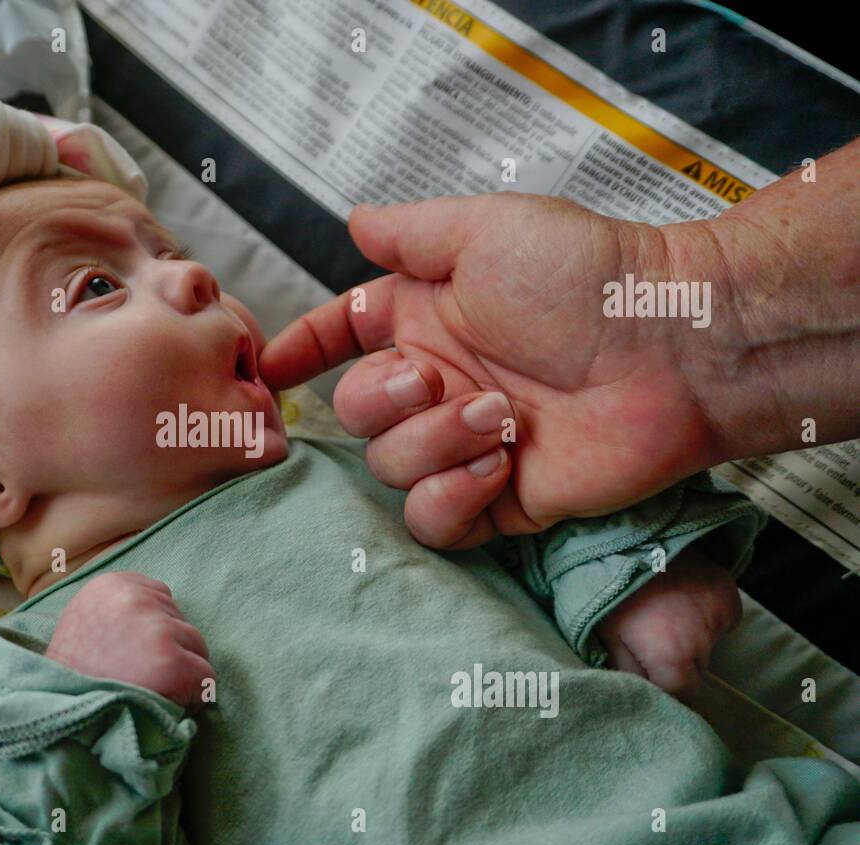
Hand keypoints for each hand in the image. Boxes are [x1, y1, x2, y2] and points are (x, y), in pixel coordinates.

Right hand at [47, 572, 214, 712]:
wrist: (62, 721)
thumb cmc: (72, 679)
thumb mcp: (82, 624)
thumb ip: (119, 610)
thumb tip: (163, 604)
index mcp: (108, 586)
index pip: (160, 594)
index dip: (152, 630)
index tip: (132, 652)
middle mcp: (134, 600)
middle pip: (180, 620)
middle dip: (168, 650)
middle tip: (136, 677)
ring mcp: (156, 631)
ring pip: (197, 647)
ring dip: (180, 672)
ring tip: (146, 691)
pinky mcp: (173, 664)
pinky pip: (206, 679)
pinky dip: (192, 697)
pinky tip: (162, 705)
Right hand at [261, 193, 729, 548]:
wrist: (674, 348)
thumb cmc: (587, 277)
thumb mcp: (488, 231)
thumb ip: (410, 233)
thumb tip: (355, 221)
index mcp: (427, 319)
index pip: (342, 337)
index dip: (301, 351)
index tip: (272, 366)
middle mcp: (438, 384)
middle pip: (354, 412)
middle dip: (381, 400)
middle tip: (439, 380)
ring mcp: (465, 444)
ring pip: (389, 468)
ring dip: (430, 444)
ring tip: (498, 419)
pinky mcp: (497, 500)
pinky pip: (432, 521)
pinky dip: (448, 498)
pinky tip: (495, 467)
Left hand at [594, 549, 741, 700]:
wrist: (623, 541)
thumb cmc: (606, 594)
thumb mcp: (607, 640)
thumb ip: (630, 676)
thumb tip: (648, 697)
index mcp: (671, 658)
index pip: (684, 694)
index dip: (669, 687)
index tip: (657, 675)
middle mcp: (702, 640)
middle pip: (696, 668)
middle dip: (678, 660)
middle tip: (652, 634)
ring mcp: (718, 613)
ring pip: (709, 642)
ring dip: (693, 635)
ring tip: (663, 611)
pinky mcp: (727, 591)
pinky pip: (722, 618)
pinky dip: (707, 614)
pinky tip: (682, 598)